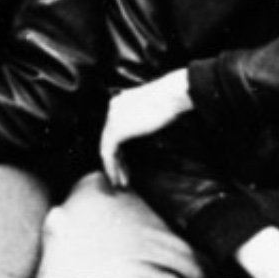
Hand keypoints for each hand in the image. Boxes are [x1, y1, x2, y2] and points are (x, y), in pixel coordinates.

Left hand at [99, 70, 193, 189]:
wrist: (170, 95)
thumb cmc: (171, 100)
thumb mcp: (154, 109)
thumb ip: (146, 117)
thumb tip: (148, 127)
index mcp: (121, 103)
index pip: (117, 129)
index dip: (121, 147)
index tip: (128, 162)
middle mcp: (113, 109)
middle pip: (110, 139)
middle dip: (117, 160)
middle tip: (122, 177)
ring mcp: (113, 119)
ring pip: (107, 148)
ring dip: (113, 167)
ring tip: (120, 182)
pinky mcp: (116, 129)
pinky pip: (108, 153)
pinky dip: (112, 167)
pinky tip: (118, 178)